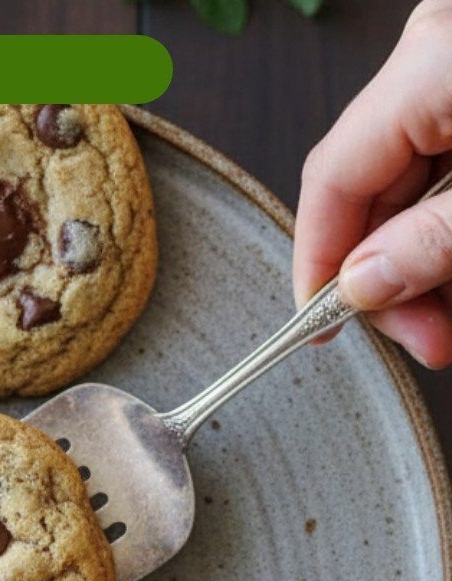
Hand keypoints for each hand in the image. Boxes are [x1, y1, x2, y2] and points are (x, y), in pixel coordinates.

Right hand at [295, 1, 451, 367]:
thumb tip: (360, 286)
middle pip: (370, 190)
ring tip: (450, 325)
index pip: (331, 180)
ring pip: (411, 190)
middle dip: (392, 278)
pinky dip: (451, 233)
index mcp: (424, 68)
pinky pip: (446, 172)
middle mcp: (432, 60)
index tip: (321, 331)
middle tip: (426, 342)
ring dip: (428, 267)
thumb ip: (431, 244)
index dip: (319, 266)